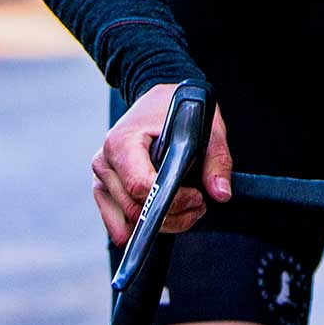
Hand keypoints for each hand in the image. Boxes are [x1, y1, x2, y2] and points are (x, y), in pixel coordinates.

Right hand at [93, 82, 234, 248]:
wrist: (157, 99)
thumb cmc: (177, 110)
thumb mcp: (206, 128)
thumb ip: (216, 161)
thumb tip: (220, 193)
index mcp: (122, 142)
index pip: (140, 185)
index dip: (173, 200)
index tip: (198, 197)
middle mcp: (106, 160)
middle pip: (135, 208)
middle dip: (173, 215)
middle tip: (200, 203)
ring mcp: (102, 177)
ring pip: (129, 220)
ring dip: (163, 223)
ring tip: (188, 207)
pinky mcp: (104, 189)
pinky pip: (118, 221)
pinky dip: (144, 225)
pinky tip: (168, 217)